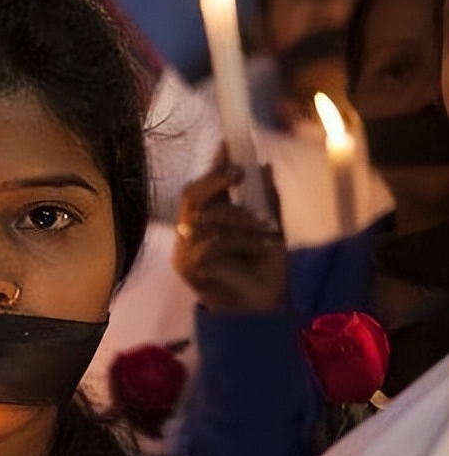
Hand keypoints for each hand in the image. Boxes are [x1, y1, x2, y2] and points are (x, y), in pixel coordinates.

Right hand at [174, 155, 286, 313]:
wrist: (263, 311)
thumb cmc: (265, 272)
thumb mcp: (271, 228)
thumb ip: (266, 200)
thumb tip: (264, 165)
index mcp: (205, 224)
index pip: (202, 189)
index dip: (213, 166)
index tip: (229, 145)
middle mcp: (189, 235)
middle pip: (190, 196)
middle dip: (214, 180)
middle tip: (239, 172)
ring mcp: (185, 252)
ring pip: (205, 217)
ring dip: (239, 217)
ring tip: (265, 226)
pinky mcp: (189, 267)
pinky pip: (211, 241)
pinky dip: (239, 240)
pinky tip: (260, 245)